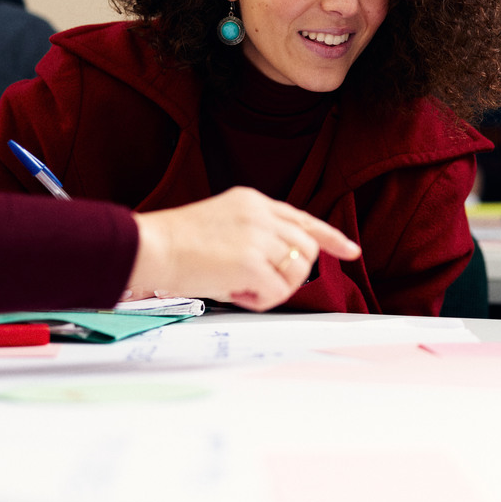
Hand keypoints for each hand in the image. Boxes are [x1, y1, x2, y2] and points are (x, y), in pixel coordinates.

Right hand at [129, 187, 360, 310]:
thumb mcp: (221, 223)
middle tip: (258, 285)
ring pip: (297, 271)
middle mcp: (261, 214)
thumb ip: (253, 235)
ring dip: (276, 288)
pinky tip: (233, 293)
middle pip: (306, 249)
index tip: (350, 251)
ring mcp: (258, 236)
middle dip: (292, 274)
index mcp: (252, 201)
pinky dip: (261, 300)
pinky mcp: (252, 261)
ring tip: (240, 287)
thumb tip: (277, 267)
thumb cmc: (175, 244)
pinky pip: (278, 291)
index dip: (330, 236)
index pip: (302, 218)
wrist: (149, 246)